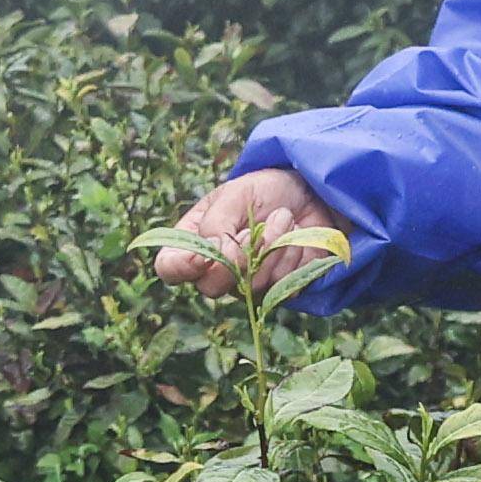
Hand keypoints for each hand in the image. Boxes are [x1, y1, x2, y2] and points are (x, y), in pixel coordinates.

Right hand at [152, 168, 351, 294]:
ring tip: (282, 217)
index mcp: (194, 241)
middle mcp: (216, 269)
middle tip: (251, 230)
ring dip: (273, 245)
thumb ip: (217, 224)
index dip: (181, 267)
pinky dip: (293, 255)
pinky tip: (296, 236)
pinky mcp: (279, 290)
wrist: (311, 193)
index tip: (203, 255)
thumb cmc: (264, 191)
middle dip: (238, 257)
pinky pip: (284, 286)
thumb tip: (215, 254)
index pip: (170, 268)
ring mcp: (247, 284)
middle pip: (211, 287)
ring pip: (252, 286)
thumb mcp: (235, 194)